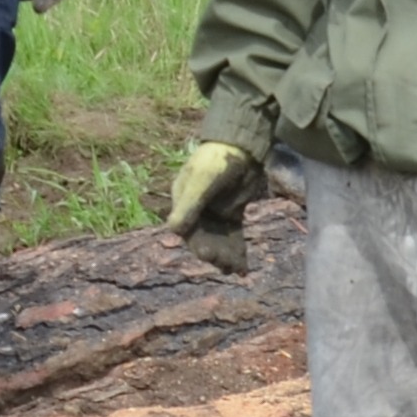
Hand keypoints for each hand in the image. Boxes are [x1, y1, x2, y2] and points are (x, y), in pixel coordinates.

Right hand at [164, 141, 260, 271]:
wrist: (242, 146)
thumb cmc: (216, 160)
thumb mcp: (201, 182)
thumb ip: (189, 205)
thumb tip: (173, 231)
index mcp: (183, 201)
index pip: (187, 229)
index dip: (197, 244)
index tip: (208, 255)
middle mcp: (197, 210)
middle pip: (204, 238)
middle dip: (214, 253)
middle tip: (225, 266)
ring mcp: (215, 212)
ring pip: (219, 240)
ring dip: (226, 256)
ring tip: (237, 271)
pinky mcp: (232, 213)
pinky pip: (233, 235)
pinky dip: (237, 250)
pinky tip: (243, 266)